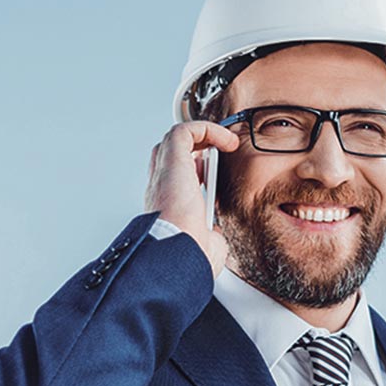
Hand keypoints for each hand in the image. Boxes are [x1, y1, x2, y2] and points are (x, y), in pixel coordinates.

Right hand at [144, 121, 240, 276]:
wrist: (177, 254)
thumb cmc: (187, 256)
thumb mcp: (207, 246)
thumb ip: (211, 234)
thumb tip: (216, 233)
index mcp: (165, 206)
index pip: (173, 177)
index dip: (194, 170)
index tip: (213, 178)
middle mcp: (159, 186)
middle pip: (170, 153)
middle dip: (196, 147)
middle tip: (220, 153)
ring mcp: (163, 172)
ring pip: (175, 138)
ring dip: (202, 135)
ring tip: (226, 142)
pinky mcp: (171, 161)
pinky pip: (185, 131)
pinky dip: (206, 129)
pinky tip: (226, 141)